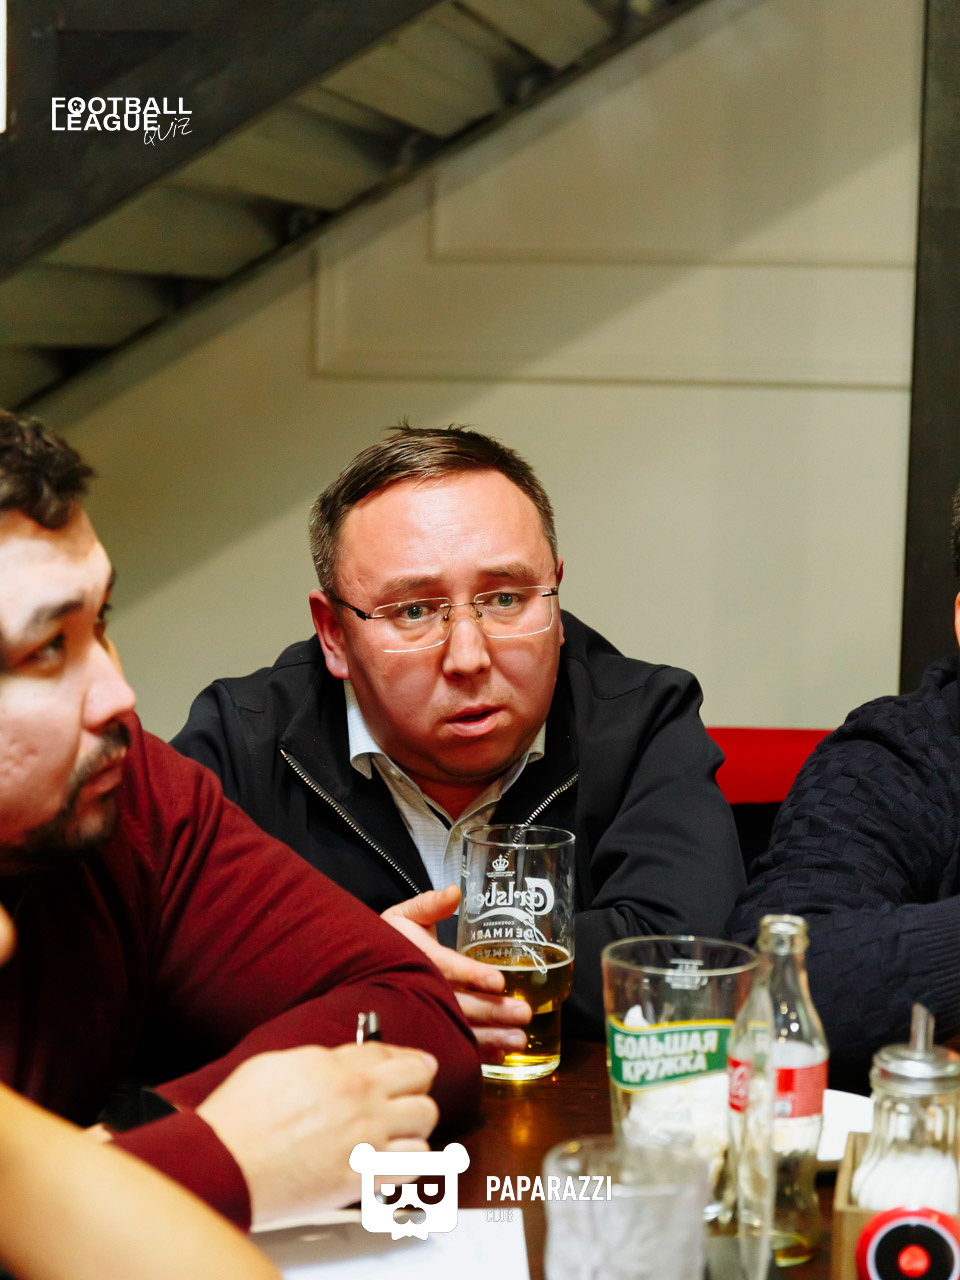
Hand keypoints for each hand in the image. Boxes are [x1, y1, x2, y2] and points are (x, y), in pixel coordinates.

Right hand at [196, 1043, 438, 1230]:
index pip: (390, 1051)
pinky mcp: (363, 1177)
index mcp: (338, 1066)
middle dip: (416, 1084)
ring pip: (425, 1119)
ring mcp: (366, 1137)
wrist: (223, 1163)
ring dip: (416, 1123)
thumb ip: (317, 1061)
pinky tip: (395, 1161)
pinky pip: (414, 1164)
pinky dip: (410, 1161)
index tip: (413, 1063)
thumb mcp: (275, 1064)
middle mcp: (360, 1096)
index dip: (404, 1056)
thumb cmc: (238, 1117)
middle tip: (409, 1094)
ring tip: (402, 1131)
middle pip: (420, 1078)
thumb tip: (337, 1063)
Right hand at [382, 885, 531, 1063]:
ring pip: (460, 1028)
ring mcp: (425, 1012)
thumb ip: (429, 905)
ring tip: (519, 1040)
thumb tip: (454, 891)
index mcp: (418, 958)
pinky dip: (477, 1051)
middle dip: (493, 1011)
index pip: (448, 968)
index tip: (498, 982)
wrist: (358, 970)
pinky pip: (453, 1043)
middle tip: (522, 1014)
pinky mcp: (429, 1027)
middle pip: (461, 1003)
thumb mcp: (403, 916)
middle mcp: (422, 989)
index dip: (473, 974)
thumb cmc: (388, 941)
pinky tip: (500, 1054)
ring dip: (492, 1036)